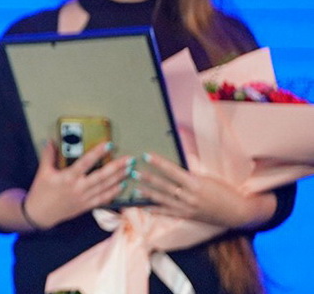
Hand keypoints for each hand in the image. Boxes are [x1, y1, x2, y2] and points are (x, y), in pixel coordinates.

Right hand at [22, 140, 131, 230]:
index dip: (98, 153)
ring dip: (119, 178)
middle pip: (102, 175)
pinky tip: (121, 185)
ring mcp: (84, 197)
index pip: (86, 162)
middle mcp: (79, 187)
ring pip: (105, 187)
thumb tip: (51, 141)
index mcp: (68, 177)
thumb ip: (48, 155)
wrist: (41, 213)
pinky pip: (103, 198)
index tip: (108, 145)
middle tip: (128, 159)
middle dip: (117, 167)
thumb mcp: (43, 172)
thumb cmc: (41, 191)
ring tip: (129, 169)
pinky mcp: (87, 205)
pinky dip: (113, 192)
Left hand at [133, 152, 274, 229]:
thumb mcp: (210, 178)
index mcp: (196, 183)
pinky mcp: (188, 216)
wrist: (238, 213)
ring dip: (148, 193)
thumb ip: (193, 171)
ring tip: (135, 188)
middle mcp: (190, 196)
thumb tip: (181, 159)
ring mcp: (188, 208)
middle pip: (164, 185)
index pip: (172, 170)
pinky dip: (156, 210)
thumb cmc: (226, 192)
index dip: (159, 162)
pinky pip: (169, 213)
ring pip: (163, 199)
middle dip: (148, 178)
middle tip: (133, 172)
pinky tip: (145, 207)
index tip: (146, 155)